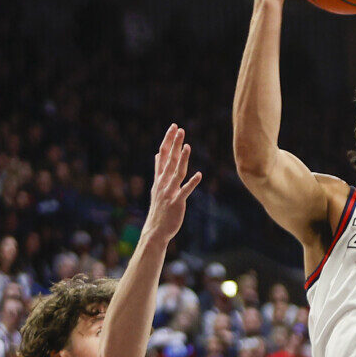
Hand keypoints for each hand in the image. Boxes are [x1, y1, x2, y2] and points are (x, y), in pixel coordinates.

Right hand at [143, 126, 203, 243]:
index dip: (168, 140)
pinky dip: (192, 183)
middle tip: (179, 129)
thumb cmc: (159, 207)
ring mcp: (169, 192)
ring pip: (176, 173)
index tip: (173, 127)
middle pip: (169, 160)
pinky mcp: (176, 202)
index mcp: (159, 178)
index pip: (162, 154)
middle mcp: (163, 183)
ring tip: (187, 146)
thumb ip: (158, 169)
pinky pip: (185, 191)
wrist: (156, 229)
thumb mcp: (157, 186)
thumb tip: (157, 154)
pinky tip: (199, 175)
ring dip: (182, 159)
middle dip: (174, 144)